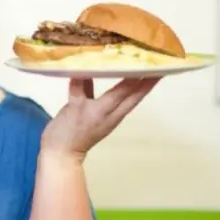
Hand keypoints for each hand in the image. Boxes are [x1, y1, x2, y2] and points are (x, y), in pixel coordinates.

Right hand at [41, 77, 160, 162]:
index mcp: (107, 109)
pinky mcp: (91, 113)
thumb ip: (79, 86)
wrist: (61, 153)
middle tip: (158, 66)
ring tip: (136, 67)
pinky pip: (100, 96)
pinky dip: (100, 84)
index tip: (157, 66)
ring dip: (129, 82)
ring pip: (119, 94)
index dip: (142, 77)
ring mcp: (102, 113)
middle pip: (132, 94)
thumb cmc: (69, 132)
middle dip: (146, 81)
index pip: (129, 90)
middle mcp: (110, 111)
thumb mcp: (74, 106)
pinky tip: (93, 72)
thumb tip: (83, 67)